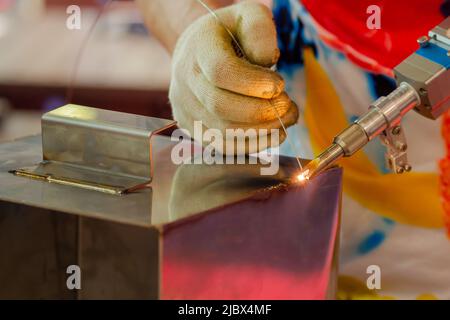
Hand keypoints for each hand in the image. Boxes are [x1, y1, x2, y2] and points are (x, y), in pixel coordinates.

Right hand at [169, 1, 297, 154]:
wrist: (198, 52)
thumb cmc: (229, 34)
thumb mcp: (248, 15)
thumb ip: (260, 30)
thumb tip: (266, 63)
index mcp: (198, 48)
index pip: (221, 72)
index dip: (254, 84)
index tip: (280, 85)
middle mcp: (185, 81)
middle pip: (220, 106)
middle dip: (261, 111)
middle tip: (288, 105)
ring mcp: (185, 108)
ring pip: (222, 131)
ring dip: (261, 131)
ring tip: (286, 118)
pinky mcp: (193, 129)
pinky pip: (222, 147)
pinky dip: (252, 145)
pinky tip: (274, 135)